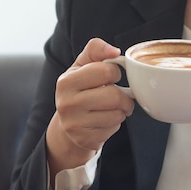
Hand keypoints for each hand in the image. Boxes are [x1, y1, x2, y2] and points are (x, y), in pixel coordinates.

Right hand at [46, 38, 133, 173]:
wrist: (68, 126)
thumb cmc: (79, 91)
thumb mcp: (82, 66)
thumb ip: (96, 50)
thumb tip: (114, 51)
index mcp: (66, 82)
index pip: (105, 71)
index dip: (115, 73)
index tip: (111, 77)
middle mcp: (67, 103)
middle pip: (114, 96)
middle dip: (124, 96)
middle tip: (120, 96)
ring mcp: (74, 123)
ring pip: (117, 114)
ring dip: (121, 110)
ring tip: (113, 108)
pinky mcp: (85, 139)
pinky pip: (113, 128)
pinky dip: (115, 123)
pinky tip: (105, 120)